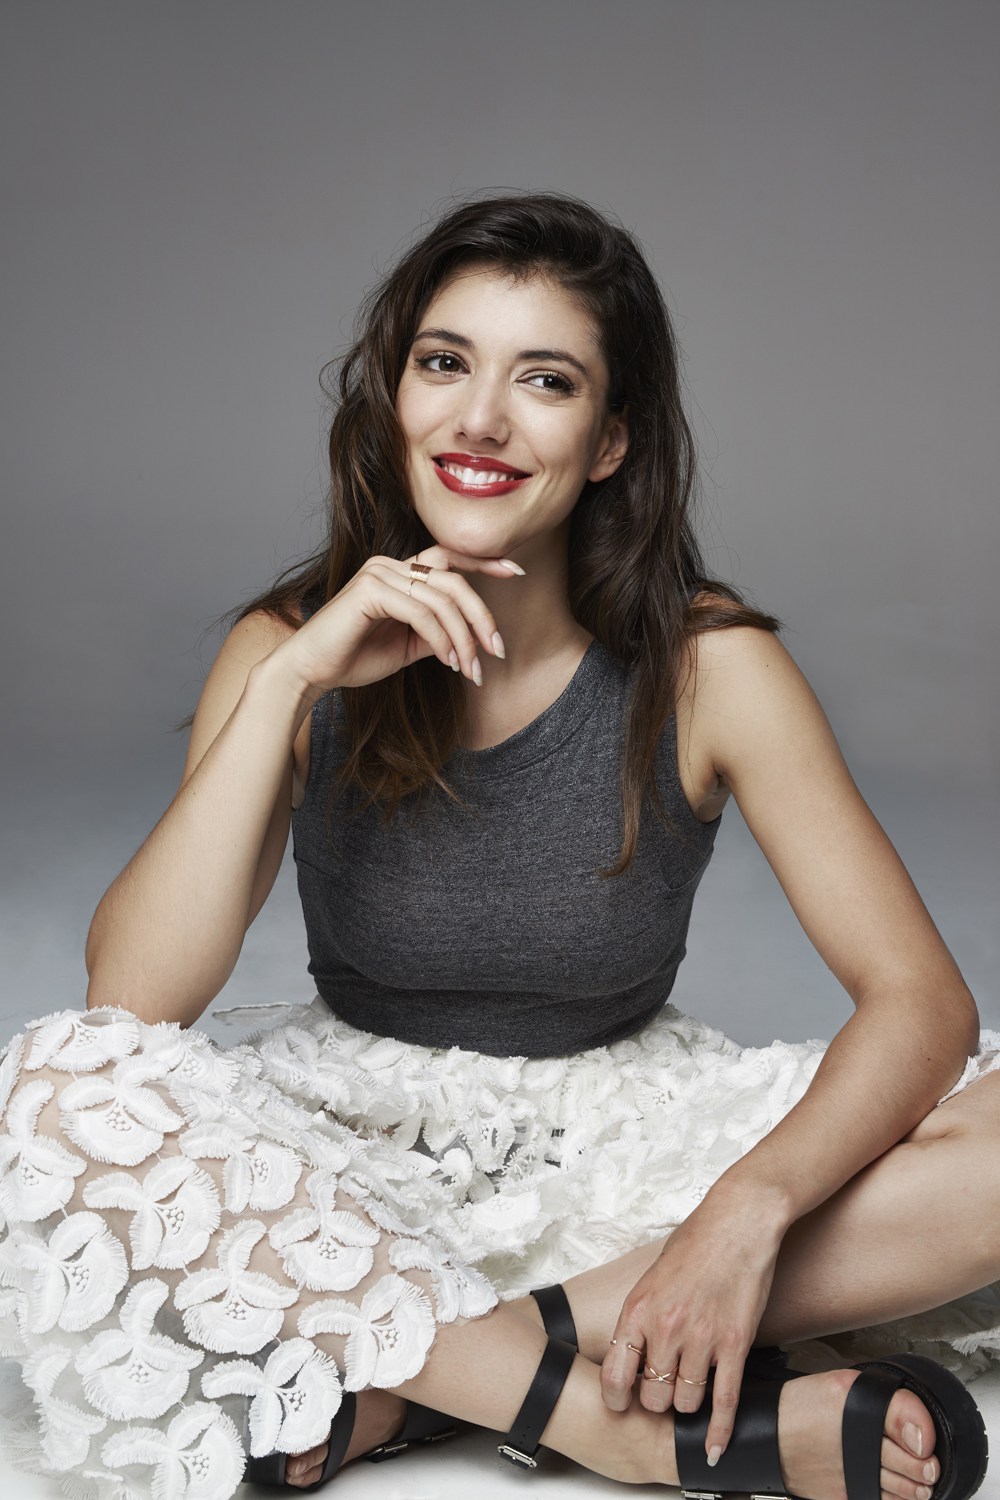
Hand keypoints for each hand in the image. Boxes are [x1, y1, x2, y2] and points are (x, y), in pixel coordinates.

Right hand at [271, 544, 522, 694]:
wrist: (311, 671)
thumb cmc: (354, 658)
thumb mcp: (407, 645)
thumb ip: (436, 632)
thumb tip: (469, 637)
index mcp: (398, 572)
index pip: (449, 557)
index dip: (484, 561)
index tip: (516, 571)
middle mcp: (389, 564)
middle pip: (454, 580)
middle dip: (482, 616)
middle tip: (497, 650)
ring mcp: (379, 573)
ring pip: (442, 599)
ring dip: (464, 638)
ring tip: (471, 669)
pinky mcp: (370, 590)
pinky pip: (422, 612)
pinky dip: (441, 639)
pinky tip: (448, 662)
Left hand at [601, 1188, 784, 1465]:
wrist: (737, 1222)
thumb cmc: (695, 1243)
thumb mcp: (652, 1278)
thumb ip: (641, 1318)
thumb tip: (632, 1353)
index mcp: (638, 1310)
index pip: (615, 1376)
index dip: (616, 1400)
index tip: (622, 1404)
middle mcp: (666, 1328)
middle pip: (652, 1398)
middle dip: (657, 1401)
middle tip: (664, 1391)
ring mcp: (702, 1338)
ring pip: (686, 1404)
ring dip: (687, 1405)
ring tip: (691, 1392)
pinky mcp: (735, 1344)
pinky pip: (724, 1401)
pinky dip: (719, 1431)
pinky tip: (713, 1449)